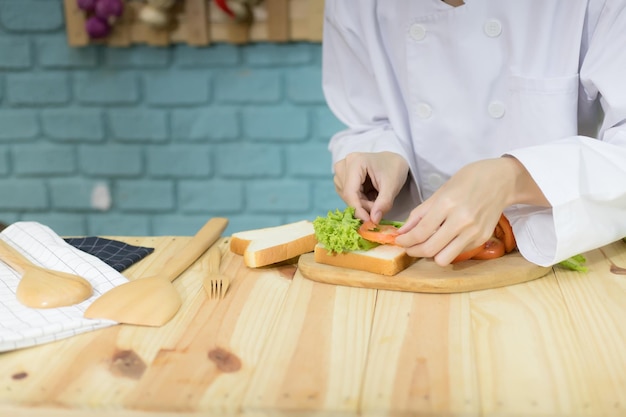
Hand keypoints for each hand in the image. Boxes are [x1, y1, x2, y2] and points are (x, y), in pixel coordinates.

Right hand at [333, 152, 408, 222]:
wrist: (393, 161)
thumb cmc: (394, 168)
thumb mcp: (392, 186)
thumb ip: (383, 203)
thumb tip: (373, 220)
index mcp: (355, 162)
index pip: (350, 192)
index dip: (358, 209)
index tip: (369, 222)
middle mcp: (344, 165)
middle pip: (348, 195)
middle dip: (363, 207)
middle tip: (379, 209)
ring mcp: (341, 171)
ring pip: (347, 197)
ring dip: (362, 204)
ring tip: (376, 200)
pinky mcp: (342, 178)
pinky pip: (347, 196)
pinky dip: (360, 201)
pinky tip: (370, 197)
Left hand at [395, 157, 548, 265]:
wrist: (501, 180)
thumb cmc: (468, 180)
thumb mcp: (440, 192)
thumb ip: (420, 213)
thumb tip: (402, 231)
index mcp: (447, 204)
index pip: (420, 232)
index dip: (405, 240)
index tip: (399, 240)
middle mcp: (462, 220)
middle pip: (430, 249)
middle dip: (413, 251)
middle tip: (409, 247)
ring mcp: (474, 232)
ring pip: (444, 258)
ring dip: (430, 255)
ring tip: (426, 245)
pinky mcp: (482, 239)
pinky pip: (457, 253)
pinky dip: (447, 249)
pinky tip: (445, 239)